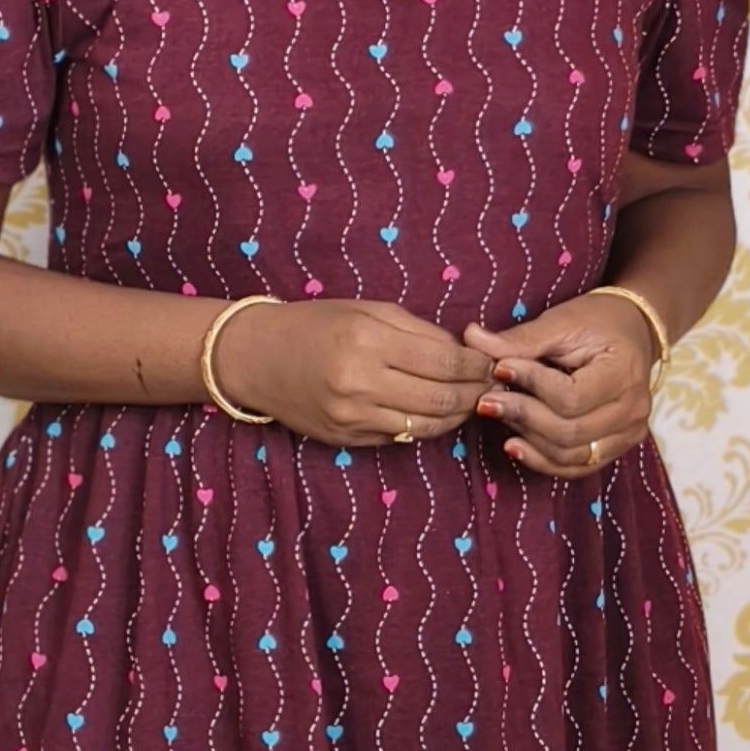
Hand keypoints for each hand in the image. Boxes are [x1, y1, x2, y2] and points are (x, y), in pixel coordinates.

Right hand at [211, 297, 496, 445]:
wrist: (256, 358)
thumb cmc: (316, 324)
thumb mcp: (368, 312)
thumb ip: (419, 332)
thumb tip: (467, 353)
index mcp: (368, 342)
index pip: (445, 363)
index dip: (478, 367)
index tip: (493, 364)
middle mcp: (360, 383)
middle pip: (442, 399)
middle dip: (475, 394)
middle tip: (492, 386)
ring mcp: (352, 417)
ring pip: (427, 425)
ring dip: (457, 416)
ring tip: (471, 401)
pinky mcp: (347, 438)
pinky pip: (401, 436)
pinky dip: (426, 426)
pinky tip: (437, 413)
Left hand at [460, 293, 657, 477]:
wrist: (632, 331)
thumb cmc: (597, 322)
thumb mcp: (561, 322)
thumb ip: (519, 339)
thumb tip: (471, 339)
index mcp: (624, 373)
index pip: (571, 397)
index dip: (530, 385)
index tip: (499, 368)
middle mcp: (633, 410)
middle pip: (568, 431)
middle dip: (522, 415)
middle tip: (487, 399)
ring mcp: (628, 434)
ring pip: (569, 455)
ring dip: (527, 438)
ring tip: (500, 414)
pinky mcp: (615, 448)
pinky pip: (576, 467)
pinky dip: (541, 460)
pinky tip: (514, 445)